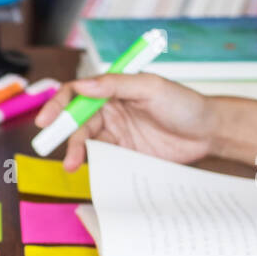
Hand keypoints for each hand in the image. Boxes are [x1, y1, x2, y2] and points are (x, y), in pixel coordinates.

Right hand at [34, 73, 217, 170]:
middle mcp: (110, 110)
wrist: (209, 133)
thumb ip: (116, 85)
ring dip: (75, 152)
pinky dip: (91, 164)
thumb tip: (82, 86)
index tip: (47, 120)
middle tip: (50, 147)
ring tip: (71, 165)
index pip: (77, 94)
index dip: (58, 105)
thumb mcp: (151, 88)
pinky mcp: (124, 154)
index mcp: (113, 89)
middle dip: (62, 134)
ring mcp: (116, 133)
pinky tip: (88, 170)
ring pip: (85, 141)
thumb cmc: (184, 104)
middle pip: (76, 120)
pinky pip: (101, 158)